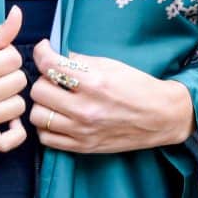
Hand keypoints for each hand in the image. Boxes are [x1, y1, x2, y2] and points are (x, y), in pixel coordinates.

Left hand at [28, 40, 196, 152]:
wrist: (161, 117)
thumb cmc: (138, 87)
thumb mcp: (112, 65)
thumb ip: (80, 61)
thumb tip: (56, 57)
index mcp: (94, 83)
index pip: (49, 65)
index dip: (41, 52)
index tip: (44, 50)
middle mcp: (85, 108)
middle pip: (38, 91)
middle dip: (43, 79)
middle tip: (53, 78)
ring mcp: (82, 131)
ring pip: (37, 116)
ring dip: (42, 104)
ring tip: (54, 99)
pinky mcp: (82, 147)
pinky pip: (46, 138)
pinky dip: (46, 127)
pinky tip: (57, 118)